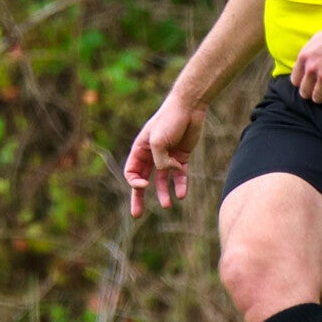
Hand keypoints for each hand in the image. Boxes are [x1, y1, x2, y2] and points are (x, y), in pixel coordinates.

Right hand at [123, 89, 206, 217]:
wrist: (190, 106)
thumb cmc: (170, 119)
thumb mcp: (158, 141)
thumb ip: (160, 160)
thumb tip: (169, 172)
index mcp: (140, 149)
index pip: (132, 172)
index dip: (135, 182)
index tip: (144, 184)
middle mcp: (152, 154)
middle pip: (143, 180)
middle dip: (139, 197)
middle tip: (136, 215)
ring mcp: (167, 156)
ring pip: (163, 180)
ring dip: (163, 193)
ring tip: (167, 206)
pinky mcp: (182, 156)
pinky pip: (180, 174)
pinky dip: (180, 184)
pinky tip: (182, 194)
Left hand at [290, 14, 321, 104]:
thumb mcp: (316, 40)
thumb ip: (308, 55)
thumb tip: (303, 66)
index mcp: (304, 57)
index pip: (295, 81)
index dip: (305, 84)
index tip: (315, 83)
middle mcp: (310, 68)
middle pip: (304, 92)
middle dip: (316, 92)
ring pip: (318, 98)